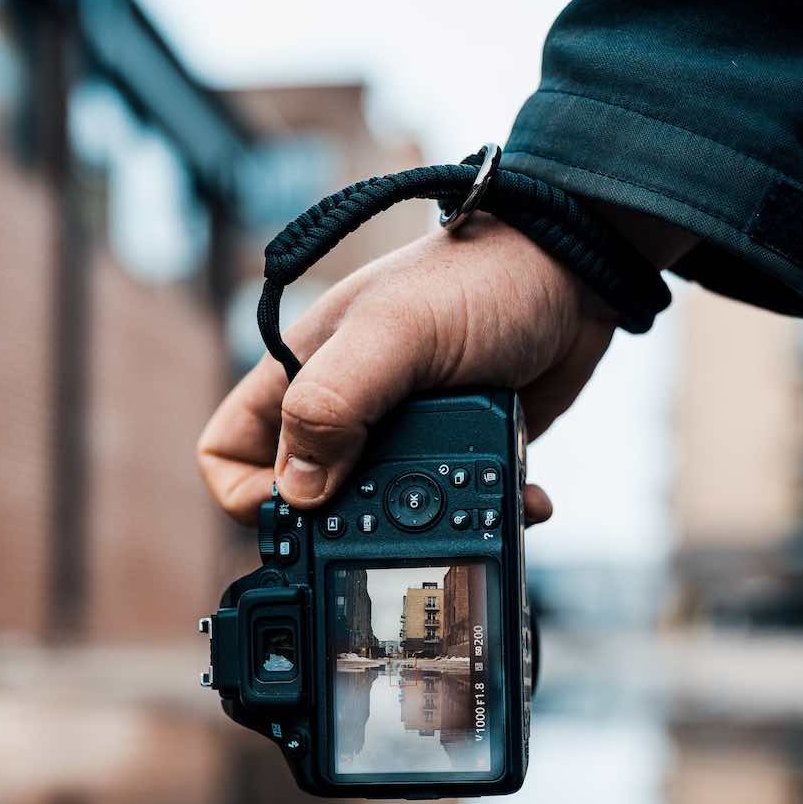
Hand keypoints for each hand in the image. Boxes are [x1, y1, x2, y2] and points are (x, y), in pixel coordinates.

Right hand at [198, 209, 692, 524]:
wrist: (574, 274)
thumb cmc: (481, 278)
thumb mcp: (397, 333)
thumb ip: (335, 401)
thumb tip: (299, 490)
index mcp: (301, 375)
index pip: (228, 453)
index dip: (248, 493)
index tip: (302, 512)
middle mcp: (341, 411)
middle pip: (306, 501)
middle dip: (348, 526)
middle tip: (400, 524)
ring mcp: (397, 437)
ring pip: (380, 517)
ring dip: (424, 529)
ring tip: (474, 509)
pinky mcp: (452, 455)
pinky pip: (447, 509)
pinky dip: (480, 516)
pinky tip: (519, 497)